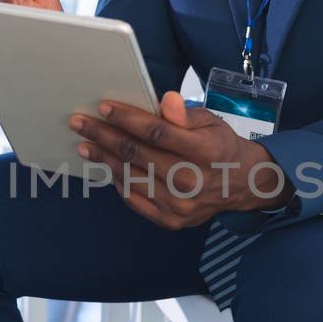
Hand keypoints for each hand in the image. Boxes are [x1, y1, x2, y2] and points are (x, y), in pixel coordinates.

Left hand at [70, 91, 293, 228]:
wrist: (242, 184)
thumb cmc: (221, 147)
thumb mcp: (212, 122)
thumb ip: (186, 114)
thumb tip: (165, 101)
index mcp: (204, 152)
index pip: (157, 133)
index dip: (127, 119)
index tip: (104, 108)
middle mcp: (191, 181)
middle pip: (137, 155)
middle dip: (104, 136)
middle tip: (80, 124)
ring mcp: (179, 205)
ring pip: (131, 177)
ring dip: (103, 159)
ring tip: (85, 145)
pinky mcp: (170, 220)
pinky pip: (134, 199)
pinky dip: (117, 181)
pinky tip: (106, 167)